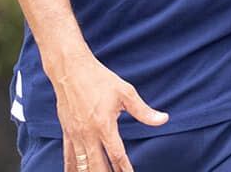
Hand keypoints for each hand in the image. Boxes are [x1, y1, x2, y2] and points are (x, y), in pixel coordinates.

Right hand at [47, 50, 168, 171]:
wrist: (70, 69)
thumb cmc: (99, 78)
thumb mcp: (125, 92)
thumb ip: (143, 110)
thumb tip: (163, 119)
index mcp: (104, 125)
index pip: (117, 156)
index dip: (125, 170)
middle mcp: (88, 134)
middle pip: (98, 166)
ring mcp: (76, 135)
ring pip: (82, 166)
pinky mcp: (67, 132)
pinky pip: (68, 157)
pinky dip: (72, 169)